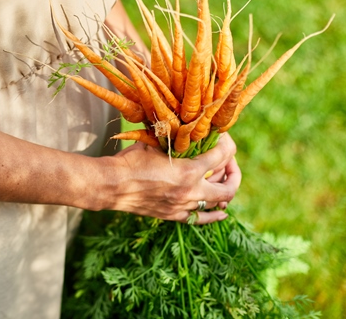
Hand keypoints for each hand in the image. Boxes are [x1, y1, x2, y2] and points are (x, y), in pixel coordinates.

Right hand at [102, 133, 240, 223]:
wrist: (112, 185)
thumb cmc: (131, 161)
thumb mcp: (155, 143)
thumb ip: (175, 138)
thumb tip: (187, 126)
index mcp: (189, 170)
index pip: (222, 155)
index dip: (226, 143)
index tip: (222, 138)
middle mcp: (191, 191)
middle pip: (229, 185)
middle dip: (234, 170)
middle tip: (228, 160)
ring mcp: (184, 206)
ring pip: (217, 202)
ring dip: (224, 188)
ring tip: (222, 178)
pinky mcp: (174, 215)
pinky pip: (202, 218)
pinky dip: (215, 214)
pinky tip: (222, 210)